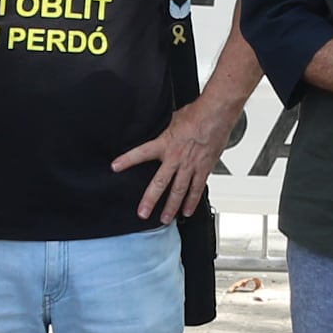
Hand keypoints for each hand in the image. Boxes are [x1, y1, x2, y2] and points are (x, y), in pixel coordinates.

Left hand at [115, 104, 238, 219]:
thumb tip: (164, 131)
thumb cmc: (197, 113)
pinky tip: (187, 210)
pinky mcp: (204, 169)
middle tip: (143, 213)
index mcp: (165, 144)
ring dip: (172, 207)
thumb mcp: (174, 119)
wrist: (216, 114)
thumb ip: (167, 131)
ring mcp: (190, 166)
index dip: (127, 160)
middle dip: (150, 200)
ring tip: (165, 219)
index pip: (141, 153)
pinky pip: (197, 189)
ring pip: (179, 191)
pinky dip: (192, 202)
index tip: (116, 167)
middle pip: (160, 183)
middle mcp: (176, 158)